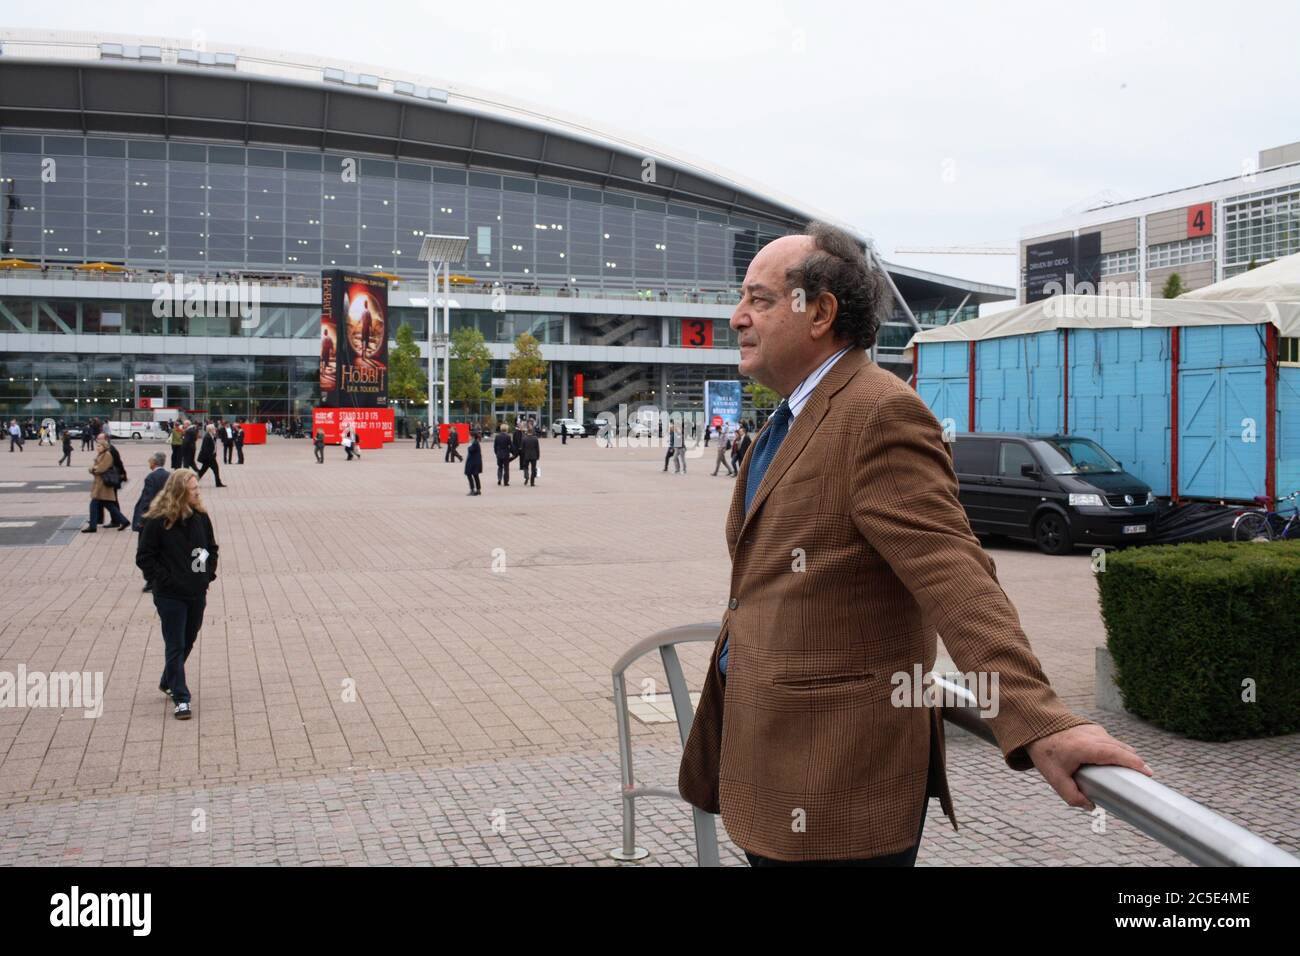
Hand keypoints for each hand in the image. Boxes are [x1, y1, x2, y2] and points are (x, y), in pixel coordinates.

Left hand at [1026, 724, 1151, 810]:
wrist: (1036, 726)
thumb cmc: (1046, 753)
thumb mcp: (1055, 778)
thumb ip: (1071, 795)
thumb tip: (1091, 807)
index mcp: (1087, 747)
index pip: (1117, 754)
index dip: (1134, 763)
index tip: (1148, 773)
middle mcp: (1095, 736)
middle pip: (1123, 749)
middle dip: (1136, 763)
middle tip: (1145, 777)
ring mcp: (1095, 731)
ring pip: (1119, 744)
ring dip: (1127, 756)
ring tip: (1133, 773)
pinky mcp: (1094, 729)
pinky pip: (1112, 741)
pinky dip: (1118, 751)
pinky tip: (1118, 763)